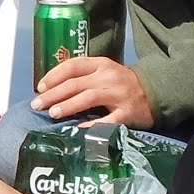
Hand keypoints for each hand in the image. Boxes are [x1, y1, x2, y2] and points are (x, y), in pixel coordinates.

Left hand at [32, 56, 155, 128]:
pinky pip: (107, 120)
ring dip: (68, 106)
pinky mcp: (127, 113)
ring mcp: (118, 95)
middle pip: (76, 83)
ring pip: (88, 98)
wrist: (156, 93)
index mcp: (100, 64)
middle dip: (53, 94)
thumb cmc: (121, 84)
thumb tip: (51, 90)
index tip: (40, 87)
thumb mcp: (103, 72)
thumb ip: (82, 77)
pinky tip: (78, 129)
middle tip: (37, 105)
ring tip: (53, 114)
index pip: (72, 66)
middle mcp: (108, 77)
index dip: (53, 76)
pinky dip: (91, 125)